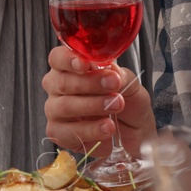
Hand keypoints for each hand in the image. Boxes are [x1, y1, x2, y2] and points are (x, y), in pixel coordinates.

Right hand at [42, 44, 156, 155]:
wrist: (136, 129)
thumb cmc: (127, 100)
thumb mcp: (129, 82)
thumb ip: (117, 74)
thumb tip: (109, 69)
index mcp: (70, 67)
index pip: (58, 58)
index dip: (68, 60)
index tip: (86, 65)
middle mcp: (57, 87)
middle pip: (61, 82)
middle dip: (89, 83)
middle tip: (114, 84)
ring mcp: (55, 111)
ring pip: (64, 106)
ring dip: (93, 105)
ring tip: (117, 105)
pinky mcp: (59, 133)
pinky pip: (68, 132)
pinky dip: (91, 130)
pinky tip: (107, 127)